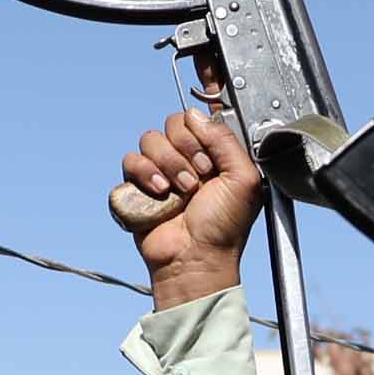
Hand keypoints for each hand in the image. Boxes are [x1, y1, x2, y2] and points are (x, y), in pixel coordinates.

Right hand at [112, 104, 260, 305]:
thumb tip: (195, 115)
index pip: (197, 118)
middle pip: (171, 124)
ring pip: (149, 140)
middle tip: (197, 179)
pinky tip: (159, 194)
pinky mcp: (138, 187)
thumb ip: (225, 139)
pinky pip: (130, 161)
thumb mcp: (243, 178)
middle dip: (184, 150)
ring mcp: (160, 171)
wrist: (196, 259)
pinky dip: (144, 175)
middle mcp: (186, 158)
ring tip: (180, 191)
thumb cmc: (224, 227)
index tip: (209, 159)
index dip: (200, 132)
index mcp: (212, 154)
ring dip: (166, 164)